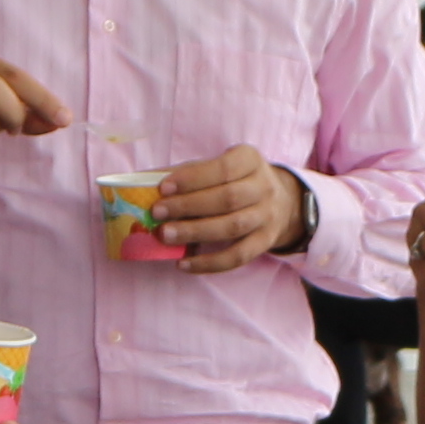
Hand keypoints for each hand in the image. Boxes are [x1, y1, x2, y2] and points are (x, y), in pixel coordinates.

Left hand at [157, 147, 310, 276]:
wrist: (281, 201)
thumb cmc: (235, 181)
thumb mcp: (219, 166)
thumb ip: (188, 173)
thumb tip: (143, 183)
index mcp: (249, 159)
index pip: (223, 168)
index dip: (192, 178)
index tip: (163, 187)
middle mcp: (264, 186)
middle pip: (227, 198)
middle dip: (189, 206)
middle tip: (157, 213)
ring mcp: (267, 216)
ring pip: (232, 227)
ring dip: (195, 232)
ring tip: (165, 236)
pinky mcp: (265, 242)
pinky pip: (238, 256)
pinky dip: (209, 263)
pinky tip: (184, 264)